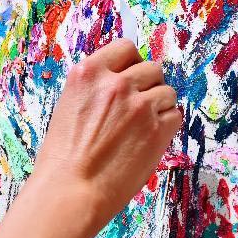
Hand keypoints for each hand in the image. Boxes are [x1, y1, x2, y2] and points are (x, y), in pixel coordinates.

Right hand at [33, 38, 181, 235]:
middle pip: (152, 68)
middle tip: (138, 107)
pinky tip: (148, 140)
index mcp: (88, 73)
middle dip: (148, 85)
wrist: (71, 189)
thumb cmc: (63, 155)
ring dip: (159, 106)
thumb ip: (96, 88)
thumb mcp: (70, 105)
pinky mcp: (157, 129)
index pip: (125, 48)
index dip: (131, 63)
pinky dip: (166, 126)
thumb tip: (123, 81)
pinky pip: (175, 115)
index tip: (130, 76)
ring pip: (167, 91)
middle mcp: (116, 83)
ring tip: (141, 127)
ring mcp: (139, 105)